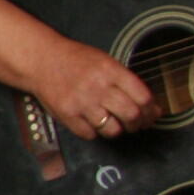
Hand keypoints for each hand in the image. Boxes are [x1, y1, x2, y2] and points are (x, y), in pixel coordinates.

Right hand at [33, 35, 154, 140]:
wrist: (41, 60)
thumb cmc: (75, 60)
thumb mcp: (106, 61)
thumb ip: (126, 81)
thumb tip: (150, 104)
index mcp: (111, 71)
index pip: (143, 96)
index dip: (151, 110)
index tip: (152, 114)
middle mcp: (98, 87)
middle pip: (131, 115)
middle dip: (139, 123)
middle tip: (138, 124)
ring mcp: (82, 102)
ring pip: (113, 129)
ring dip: (118, 130)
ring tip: (116, 124)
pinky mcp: (67, 115)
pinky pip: (90, 134)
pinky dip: (96, 132)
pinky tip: (95, 123)